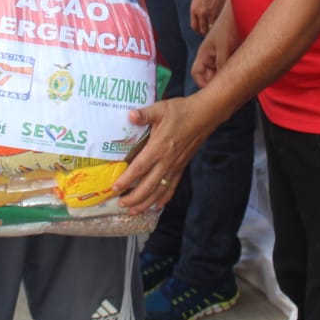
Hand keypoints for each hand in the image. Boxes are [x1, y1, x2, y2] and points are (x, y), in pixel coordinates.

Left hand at [113, 96, 217, 213]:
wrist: (205, 116)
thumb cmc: (181, 111)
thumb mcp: (160, 109)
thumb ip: (144, 114)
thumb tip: (130, 115)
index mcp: (159, 147)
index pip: (140, 168)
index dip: (127, 180)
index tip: (115, 188)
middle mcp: (166, 161)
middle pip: (148, 185)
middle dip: (134, 198)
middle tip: (120, 204)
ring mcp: (175, 166)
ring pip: (160, 190)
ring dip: (146, 202)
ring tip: (133, 211)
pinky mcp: (182, 167)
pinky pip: (172, 187)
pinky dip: (164, 198)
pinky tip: (156, 205)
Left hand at [189, 0, 226, 35]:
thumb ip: (197, 9)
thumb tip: (199, 18)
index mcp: (194, 9)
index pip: (194, 26)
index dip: (199, 30)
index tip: (203, 30)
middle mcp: (201, 13)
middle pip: (203, 30)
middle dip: (207, 31)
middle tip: (211, 30)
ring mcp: (212, 13)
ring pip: (213, 27)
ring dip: (215, 27)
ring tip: (219, 26)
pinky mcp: (221, 11)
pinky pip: (220, 22)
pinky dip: (221, 23)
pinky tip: (223, 21)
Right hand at [192, 3, 239, 87]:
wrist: (239, 13)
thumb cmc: (228, 27)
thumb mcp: (224, 47)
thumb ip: (221, 64)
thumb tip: (222, 82)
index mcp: (204, 54)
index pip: (197, 73)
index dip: (203, 83)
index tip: (214, 90)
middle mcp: (210, 56)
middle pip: (209, 75)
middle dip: (217, 81)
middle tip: (229, 86)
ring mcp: (220, 55)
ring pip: (220, 71)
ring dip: (226, 75)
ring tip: (236, 78)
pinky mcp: (230, 53)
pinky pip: (228, 66)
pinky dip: (233, 70)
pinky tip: (241, 70)